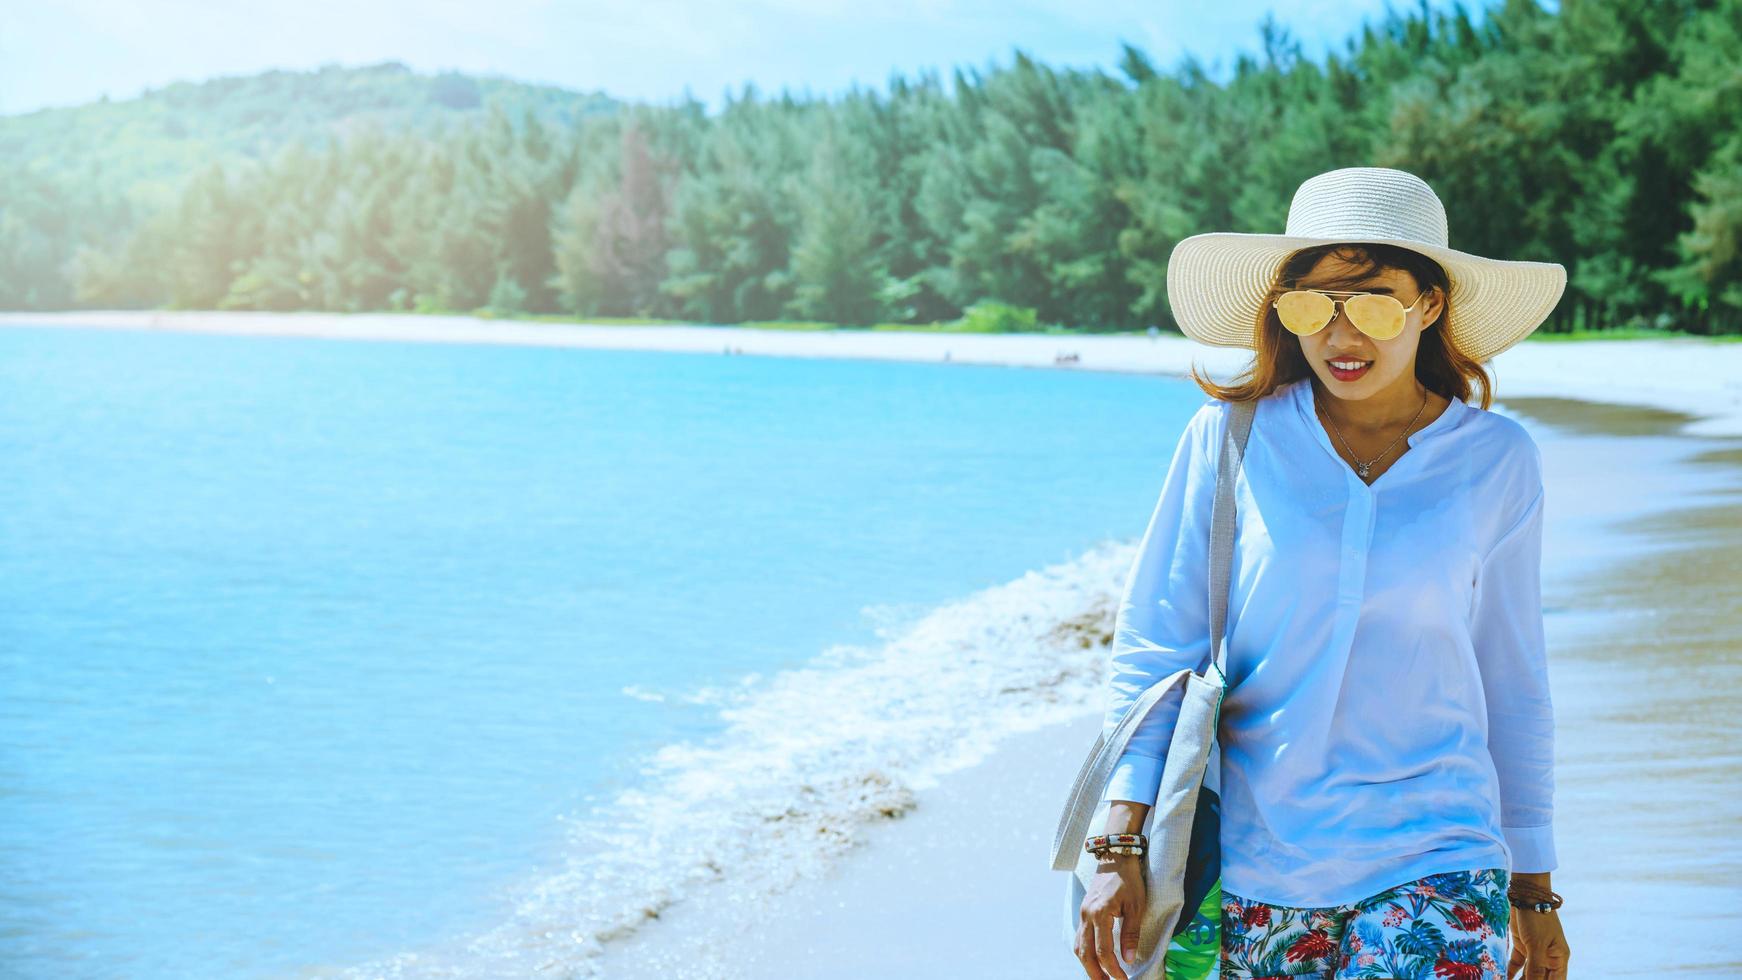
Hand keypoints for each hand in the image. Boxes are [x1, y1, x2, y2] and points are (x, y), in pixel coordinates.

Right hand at [1075, 855, 1148, 979]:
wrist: (1116, 857)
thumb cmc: (1129, 880)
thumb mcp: (1136, 906)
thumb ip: (1131, 934)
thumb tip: (1128, 959)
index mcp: (1100, 914)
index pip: (1103, 951)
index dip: (1113, 969)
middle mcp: (1087, 915)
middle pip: (1085, 953)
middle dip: (1095, 973)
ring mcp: (1083, 913)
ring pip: (1079, 946)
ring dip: (1087, 964)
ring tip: (1100, 976)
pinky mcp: (1084, 912)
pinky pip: (1080, 937)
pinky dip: (1085, 952)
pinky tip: (1094, 959)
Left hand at [1508, 907, 1569, 978]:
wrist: (1526, 894)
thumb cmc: (1537, 919)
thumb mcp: (1537, 945)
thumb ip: (1535, 968)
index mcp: (1559, 959)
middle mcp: (1549, 958)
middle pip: (1540, 979)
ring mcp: (1535, 951)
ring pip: (1528, 974)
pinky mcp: (1522, 945)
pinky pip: (1517, 964)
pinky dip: (1510, 972)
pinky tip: (1502, 978)